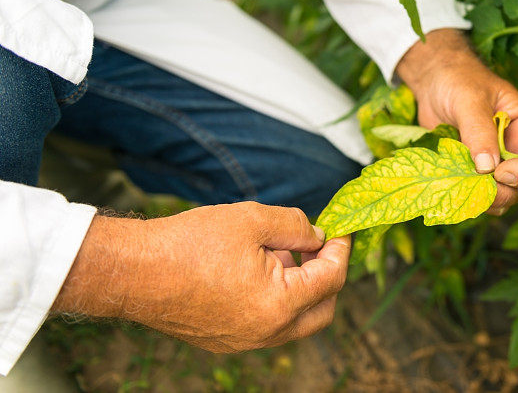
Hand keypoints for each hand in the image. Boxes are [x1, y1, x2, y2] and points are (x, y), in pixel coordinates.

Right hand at [53, 202, 349, 351]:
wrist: (133, 272)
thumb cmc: (188, 244)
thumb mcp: (253, 219)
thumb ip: (296, 227)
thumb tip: (317, 236)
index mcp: (279, 305)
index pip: (331, 279)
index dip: (340, 250)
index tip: (340, 230)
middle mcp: (266, 333)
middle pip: (321, 310)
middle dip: (329, 276)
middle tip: (320, 246)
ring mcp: (245, 342)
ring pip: (295, 321)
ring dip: (302, 290)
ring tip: (285, 253)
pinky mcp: (226, 341)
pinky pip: (268, 325)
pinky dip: (278, 301)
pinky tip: (261, 271)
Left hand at [397, 29, 517, 214]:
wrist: (435, 83)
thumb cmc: (458, 81)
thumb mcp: (470, 100)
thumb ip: (479, 131)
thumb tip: (487, 167)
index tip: (501, 172)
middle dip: (509, 190)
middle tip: (483, 186)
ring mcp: (499, 161)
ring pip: (508, 193)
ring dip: (492, 198)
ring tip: (467, 189)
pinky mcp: (479, 171)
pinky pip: (486, 194)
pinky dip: (476, 199)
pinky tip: (459, 191)